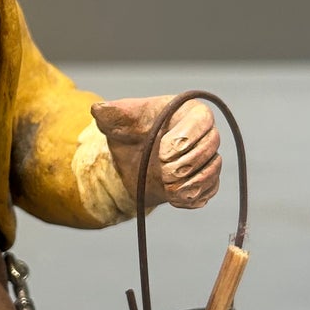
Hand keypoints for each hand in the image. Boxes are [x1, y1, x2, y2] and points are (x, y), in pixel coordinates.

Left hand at [91, 96, 221, 210]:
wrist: (135, 160)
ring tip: (168, 188)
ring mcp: (208, 159)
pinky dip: (193, 198)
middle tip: (164, 173)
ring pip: (212, 172)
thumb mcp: (119, 121)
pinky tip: (174, 199)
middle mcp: (205, 134)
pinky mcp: (206, 181)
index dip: (186, 138)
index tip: (163, 152)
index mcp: (189, 112)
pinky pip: (209, 191)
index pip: (202, 121)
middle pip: (210, 148)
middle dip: (187, 164)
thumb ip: (111, 114)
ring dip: (191, 184)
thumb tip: (98, 110)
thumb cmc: (133, 133)